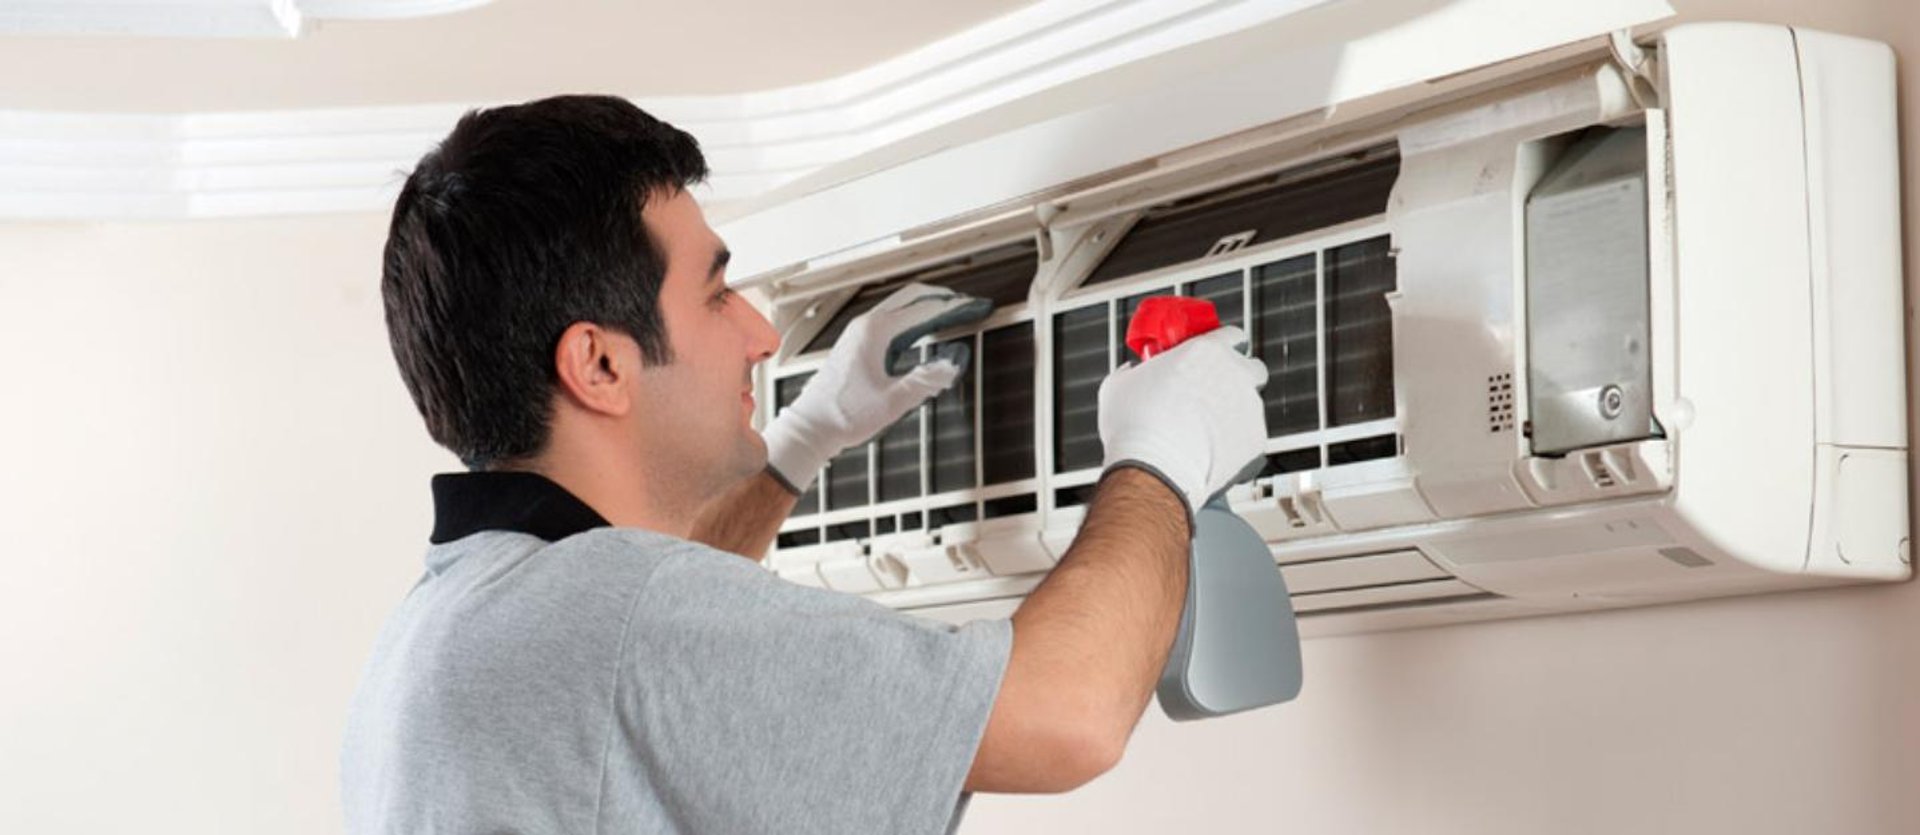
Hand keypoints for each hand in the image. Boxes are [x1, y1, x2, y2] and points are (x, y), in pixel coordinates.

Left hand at [763, 282, 991, 493]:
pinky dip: (913, 321)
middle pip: (912, 297)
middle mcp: (866, 325)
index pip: (925, 309)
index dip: (955, 307)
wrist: (812, 427)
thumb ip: (925, 380)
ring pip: (901, 307)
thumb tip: (954, 364)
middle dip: (943, 298)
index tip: (976, 306)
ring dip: (928, 308)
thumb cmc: (843, 415)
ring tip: (954, 314)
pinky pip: (891, 322)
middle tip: (969, 304)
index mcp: (875, 331)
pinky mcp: (858, 344)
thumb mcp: (892, 402)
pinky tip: (926, 332)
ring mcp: (859, 333)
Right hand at [1097, 326, 1268, 516]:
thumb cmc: (1135, 427)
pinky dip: (1235, 440)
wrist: (1153, 470)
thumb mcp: (1120, 385)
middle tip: (1214, 390)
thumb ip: (1134, 371)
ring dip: (1233, 412)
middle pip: (1252, 368)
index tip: (1212, 356)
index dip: (1222, 346)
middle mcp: (1236, 374)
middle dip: (1238, 377)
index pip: (1231, 335)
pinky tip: (1211, 449)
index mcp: (1207, 351)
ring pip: (1250, 404)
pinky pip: (1249, 435)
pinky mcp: (1256, 438)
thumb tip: (1131, 372)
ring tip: (1205, 430)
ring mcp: (1250, 407)